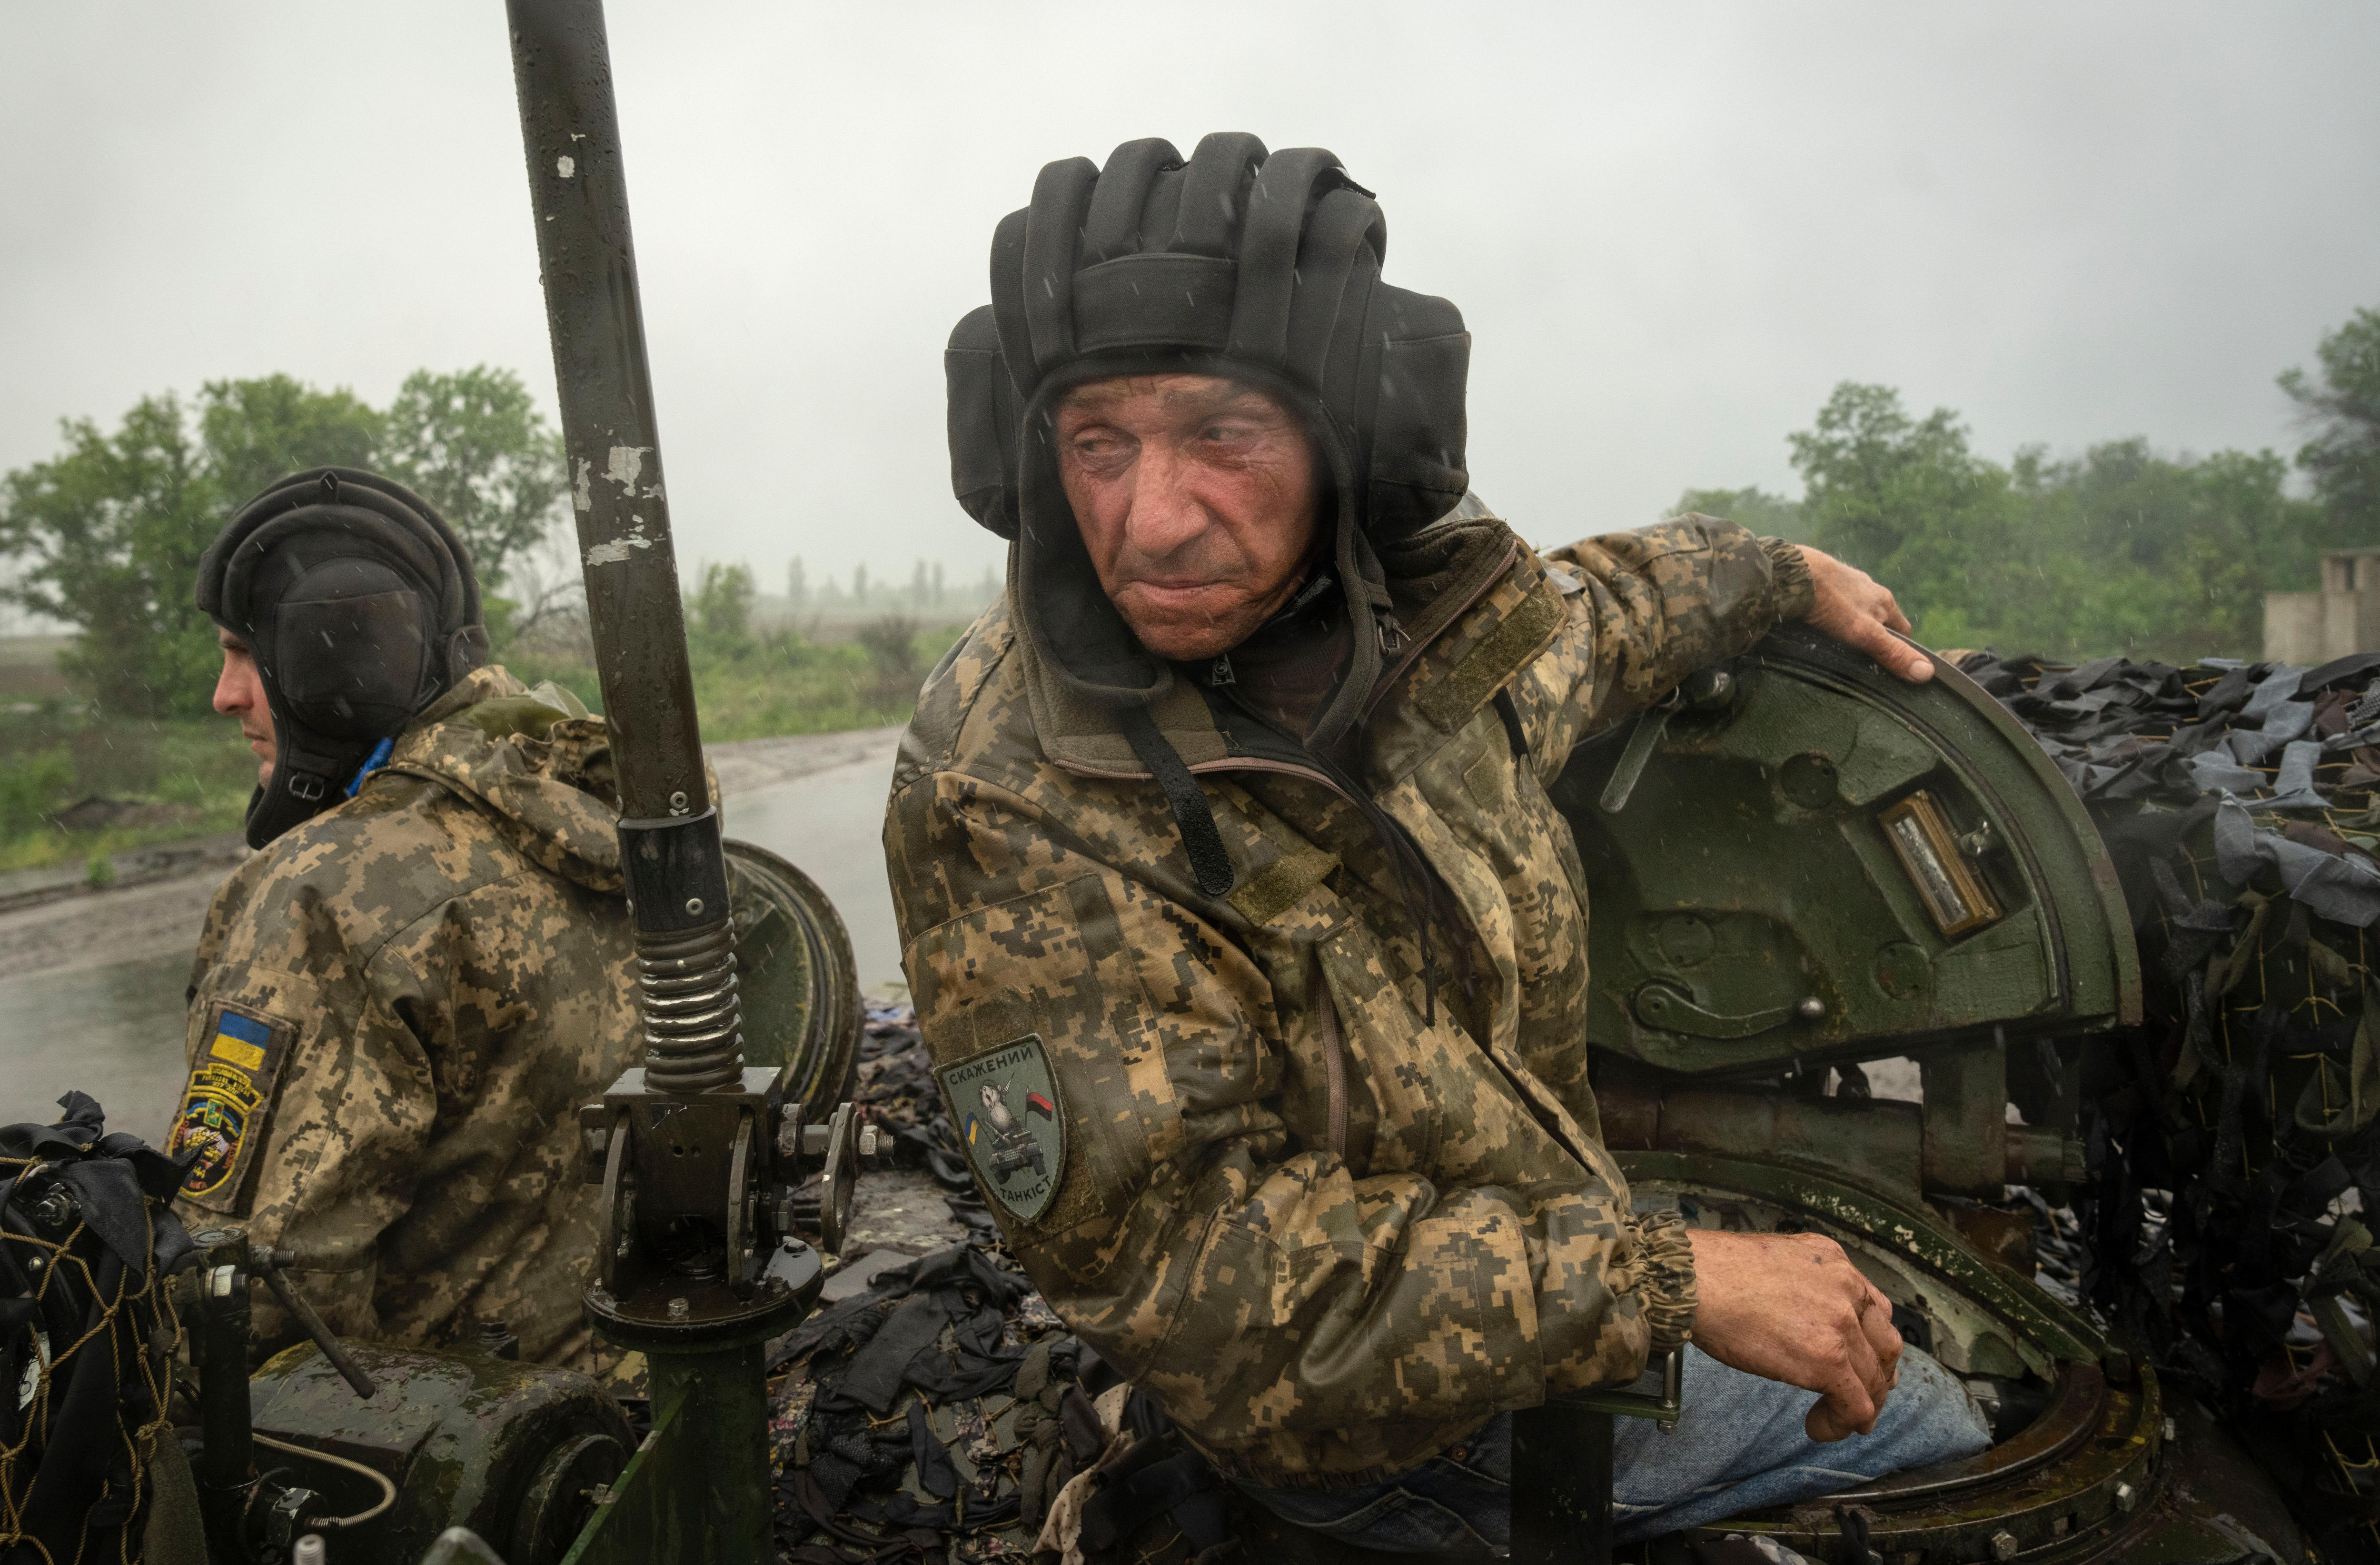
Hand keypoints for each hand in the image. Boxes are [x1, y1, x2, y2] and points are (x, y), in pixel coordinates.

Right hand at [1687, 1227, 1903, 1441]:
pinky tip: (1821, 1428)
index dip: (1871, 1343)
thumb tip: (1795, 1317)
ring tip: (1838, 1420)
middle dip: (1877, 1376)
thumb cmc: (1712, 1272)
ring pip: (1875, 1378)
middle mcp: (1846, 1286)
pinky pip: (1856, 1404)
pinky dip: (1844, 1423)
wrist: (1693, 1279)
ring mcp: (1840, 1323)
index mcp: (1832, 1261)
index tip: (1860, 1364)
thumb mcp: (1772, 1261)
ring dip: (1862, 1405)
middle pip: (1885, 1343)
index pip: (1874, 1308)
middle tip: (1860, 1397)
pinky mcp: (1828, 1359)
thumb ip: (1799, 1285)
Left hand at [1798, 546, 1932, 683]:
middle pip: (1879, 618)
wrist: (1792, 573)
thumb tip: (1926, 673)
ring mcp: (1843, 582)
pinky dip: (1827, 612)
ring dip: (1849, 623)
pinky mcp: (1820, 580)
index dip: (1900, 649)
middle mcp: (1867, 588)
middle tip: (1859, 657)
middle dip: (1873, 636)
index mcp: (1883, 600)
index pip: (1903, 630)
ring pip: (1855, 608)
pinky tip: (1815, 621)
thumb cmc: (1831, 602)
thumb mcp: (1865, 633)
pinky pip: (1830, 599)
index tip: (1890, 666)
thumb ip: (1892, 652)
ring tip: (1835, 642)